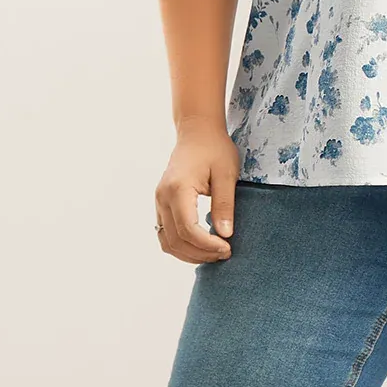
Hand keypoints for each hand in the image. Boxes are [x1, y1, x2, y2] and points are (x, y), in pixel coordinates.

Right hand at [154, 121, 240, 263]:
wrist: (197, 132)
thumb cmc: (215, 149)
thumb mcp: (227, 174)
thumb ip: (225, 204)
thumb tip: (225, 235)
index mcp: (178, 189)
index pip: (188, 230)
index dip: (208, 245)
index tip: (228, 248)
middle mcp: (162, 197)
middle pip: (175, 240)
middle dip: (200, 253)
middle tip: (225, 253)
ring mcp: (158, 201)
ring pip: (167, 241)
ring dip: (189, 254)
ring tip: (214, 253)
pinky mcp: (161, 204)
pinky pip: (165, 234)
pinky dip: (181, 246)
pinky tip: (201, 246)